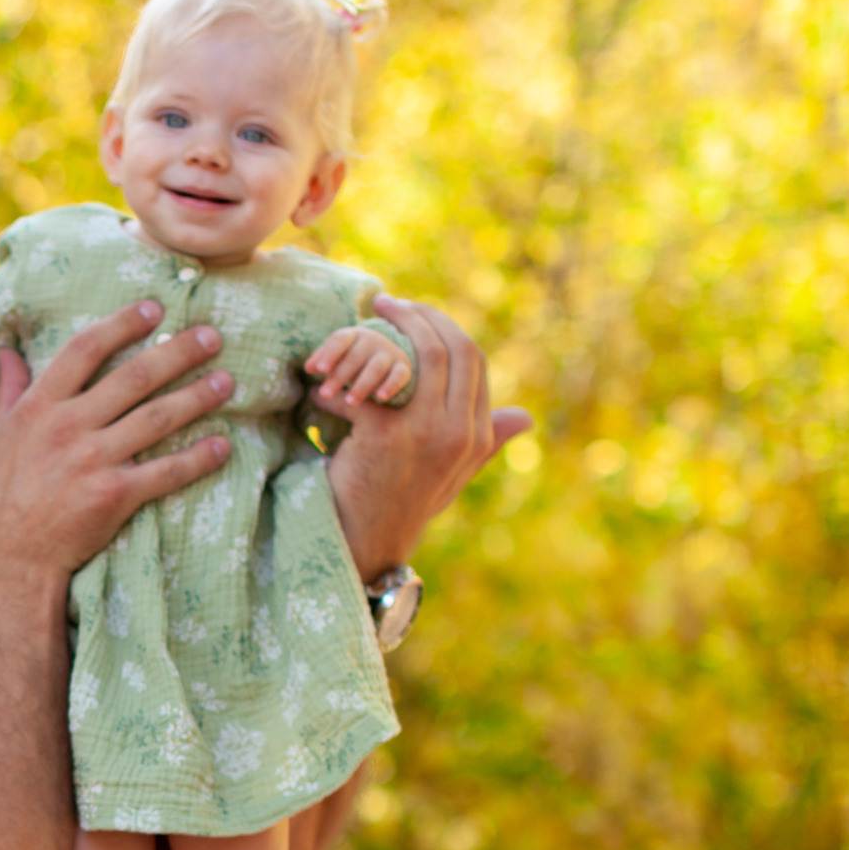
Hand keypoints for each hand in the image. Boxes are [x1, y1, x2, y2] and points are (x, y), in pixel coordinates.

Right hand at [0, 300, 233, 591]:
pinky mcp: (114, 496)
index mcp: (40, 406)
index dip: (122, 324)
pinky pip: (165, 472)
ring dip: (196, 397)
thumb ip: (10, 390)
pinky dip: (197, 459)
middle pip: (134, 377)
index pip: (86, 350)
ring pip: (156, 419)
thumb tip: (8, 350)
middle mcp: (69, 427)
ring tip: (226, 381)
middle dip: (177, 352)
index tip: (154, 308)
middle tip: (212, 336)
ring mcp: (93, 461)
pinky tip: (222, 446)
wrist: (10, 557)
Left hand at [305, 324, 411, 411]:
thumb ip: (322, 360)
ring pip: (376, 368)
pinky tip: (380, 397)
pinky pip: (399, 376)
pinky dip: (391, 385)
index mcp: (353, 335)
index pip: (340, 340)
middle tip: (325, 394)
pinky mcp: (402, 368)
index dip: (330, 353)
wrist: (387, 355)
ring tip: (350, 402)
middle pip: (355, 357)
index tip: (319, 369)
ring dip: (362, 384)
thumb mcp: (336, 356)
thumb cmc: (352, 358)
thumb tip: (309, 367)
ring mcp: (389, 353)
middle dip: (339, 376)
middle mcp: (372, 341)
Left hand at [324, 295, 531, 584]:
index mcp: (478, 435)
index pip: (474, 359)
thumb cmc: (405, 505)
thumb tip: (526, 418)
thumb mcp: (452, 475)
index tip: (416, 313)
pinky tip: (321, 384)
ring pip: (418, 356)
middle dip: (419, 315)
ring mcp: (427, 433)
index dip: (445, 327)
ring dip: (384, 331)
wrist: (367, 546)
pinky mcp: (387, 437)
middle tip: (386, 303)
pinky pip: (365, 388)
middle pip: (452, 347)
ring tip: (359, 321)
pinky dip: (339, 382)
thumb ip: (487, 442)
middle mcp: (461, 432)